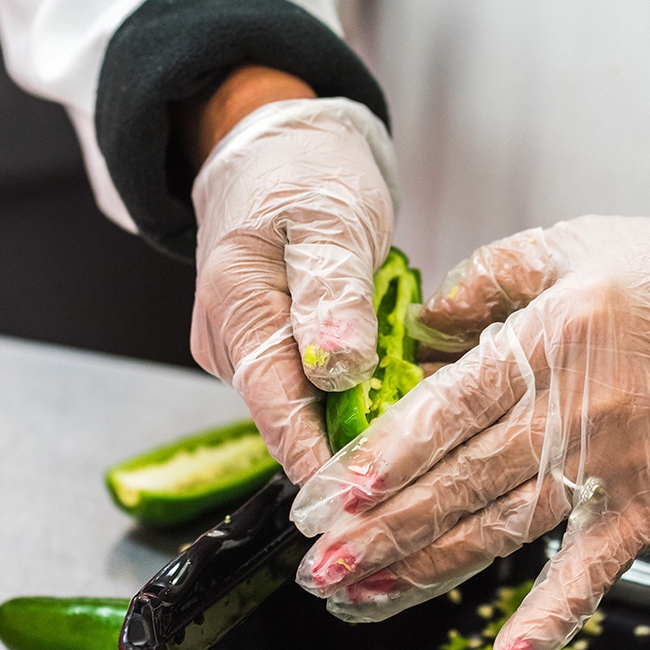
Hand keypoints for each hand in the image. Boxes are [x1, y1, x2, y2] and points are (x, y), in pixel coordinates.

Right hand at [190, 88, 395, 484]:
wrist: (272, 147)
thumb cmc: (301, 171)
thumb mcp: (329, 219)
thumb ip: (332, 293)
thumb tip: (337, 368)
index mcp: (236, 308)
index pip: (278, 411)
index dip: (325, 464)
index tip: (374, 502)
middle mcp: (228, 342)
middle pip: (290, 422)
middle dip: (350, 452)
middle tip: (421, 472)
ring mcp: (244, 350)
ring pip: (304, 411)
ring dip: (356, 424)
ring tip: (420, 437)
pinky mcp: (267, 350)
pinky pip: (312, 390)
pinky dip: (354, 397)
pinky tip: (395, 398)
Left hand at [288, 196, 649, 649]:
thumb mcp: (572, 243)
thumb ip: (486, 277)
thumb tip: (423, 325)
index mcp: (552, 337)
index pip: (451, 407)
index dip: (389, 455)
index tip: (332, 491)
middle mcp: (579, 408)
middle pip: (462, 480)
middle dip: (381, 526)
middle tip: (319, 562)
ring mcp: (616, 464)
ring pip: (503, 528)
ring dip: (427, 567)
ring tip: (362, 593)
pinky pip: (593, 570)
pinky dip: (551, 617)